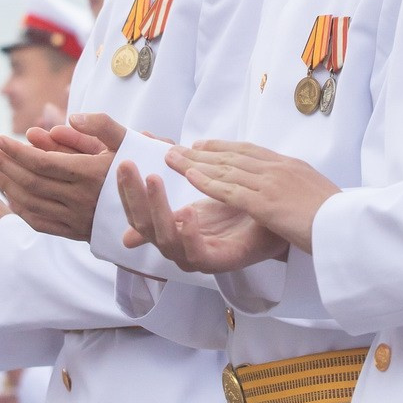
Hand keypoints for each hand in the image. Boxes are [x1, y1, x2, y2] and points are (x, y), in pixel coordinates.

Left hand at [0, 113, 125, 241]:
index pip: (42, 162)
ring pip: (30, 202)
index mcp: (91, 173)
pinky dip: (17, 207)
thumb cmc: (135, 166)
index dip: (16, 151)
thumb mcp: (125, 141)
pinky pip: (37, 221)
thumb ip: (100, 125)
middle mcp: (81, 198)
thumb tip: (68, 119)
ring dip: (4, 183)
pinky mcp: (74, 232)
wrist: (152, 208)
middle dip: (1, 163)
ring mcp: (76, 218)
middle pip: (29, 181)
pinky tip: (7, 192)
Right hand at [116, 160, 287, 272]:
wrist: (278, 217)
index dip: (128, 190)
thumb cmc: (238, 204)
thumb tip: (146, 140)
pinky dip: (189, 233)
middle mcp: (179, 245)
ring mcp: (197, 257)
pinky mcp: (219, 263)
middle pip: (146, 226)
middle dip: (134, 196)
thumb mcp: (201, 183)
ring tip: (154, 180)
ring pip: (166, 240)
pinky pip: (196, 254)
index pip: (138, 213)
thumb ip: (187, 166)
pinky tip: (188, 211)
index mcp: (172, 228)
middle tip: (129, 168)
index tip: (124, 164)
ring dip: (157, 208)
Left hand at [164, 141, 338, 253]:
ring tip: (172, 158)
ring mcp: (271, 184)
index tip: (203, 144)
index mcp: (289, 166)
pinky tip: (190, 178)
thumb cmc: (338, 217)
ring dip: (195, 163)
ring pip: (226, 170)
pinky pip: (230, 191)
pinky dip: (208, 182)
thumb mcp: (317, 193)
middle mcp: (277, 169)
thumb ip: (297, 186)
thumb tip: (290, 188)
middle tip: (177, 148)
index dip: (223, 147)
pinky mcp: (266, 204)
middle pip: (231, 157)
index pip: (249, 151)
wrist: (350, 226)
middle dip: (201, 152)